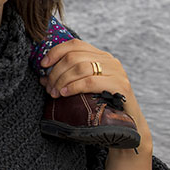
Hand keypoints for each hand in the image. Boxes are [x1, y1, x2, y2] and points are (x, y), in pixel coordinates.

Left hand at [39, 39, 153, 169]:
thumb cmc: (101, 105)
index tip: (43, 65)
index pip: (75, 44)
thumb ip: (65, 79)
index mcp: (100, 55)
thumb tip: (42, 78)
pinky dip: (73, 86)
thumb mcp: (81, 88)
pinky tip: (64, 94)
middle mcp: (109, 60)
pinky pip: (90, 82)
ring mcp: (116, 71)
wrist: (127, 125)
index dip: (56, 52)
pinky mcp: (120, 85)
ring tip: (54, 93)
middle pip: (74, 57)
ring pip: (81, 67)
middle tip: (48, 88)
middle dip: (56, 72)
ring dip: (62, 80)